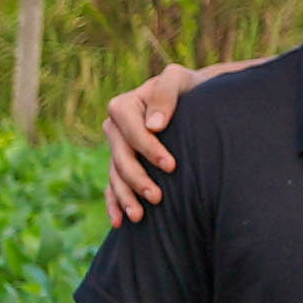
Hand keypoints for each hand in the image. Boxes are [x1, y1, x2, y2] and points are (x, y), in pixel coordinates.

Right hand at [98, 60, 208, 225]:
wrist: (191, 101)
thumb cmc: (188, 89)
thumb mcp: (179, 80)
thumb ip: (166, 94)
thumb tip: (154, 125)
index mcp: (123, 106)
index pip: (131, 131)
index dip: (148, 149)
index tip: (171, 166)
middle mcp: (114, 128)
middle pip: (120, 158)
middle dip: (137, 179)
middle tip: (158, 198)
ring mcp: (116, 148)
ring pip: (115, 176)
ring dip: (125, 197)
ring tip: (140, 216)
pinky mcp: (121, 165)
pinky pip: (112, 186)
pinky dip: (114, 203)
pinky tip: (120, 222)